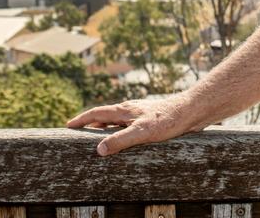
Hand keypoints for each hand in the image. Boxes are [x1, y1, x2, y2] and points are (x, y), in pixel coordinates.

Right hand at [66, 97, 203, 155]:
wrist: (190, 112)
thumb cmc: (167, 120)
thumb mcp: (141, 132)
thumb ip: (120, 140)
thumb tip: (99, 150)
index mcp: (124, 110)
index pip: (97, 113)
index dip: (82, 119)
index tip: (69, 125)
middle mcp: (130, 110)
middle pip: (105, 116)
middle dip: (91, 124)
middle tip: (79, 133)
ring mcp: (140, 113)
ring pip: (117, 120)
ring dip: (105, 128)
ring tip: (98, 138)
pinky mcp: (150, 119)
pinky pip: (129, 125)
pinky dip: (120, 131)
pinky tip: (125, 139)